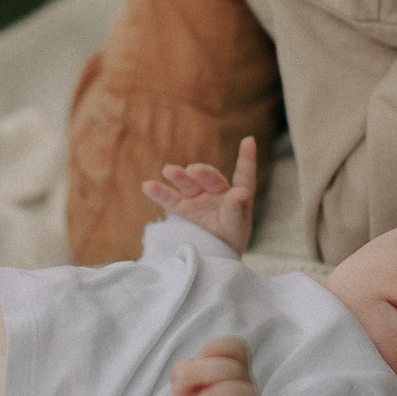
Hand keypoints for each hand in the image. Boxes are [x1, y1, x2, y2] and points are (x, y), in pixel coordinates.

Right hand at [141, 135, 257, 252]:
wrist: (211, 254)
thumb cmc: (230, 237)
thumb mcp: (236, 227)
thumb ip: (236, 210)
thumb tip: (240, 192)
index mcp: (236, 195)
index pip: (243, 176)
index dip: (246, 159)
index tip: (249, 142)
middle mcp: (216, 192)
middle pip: (210, 179)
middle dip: (202, 173)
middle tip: (193, 170)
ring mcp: (197, 199)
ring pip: (188, 184)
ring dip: (178, 176)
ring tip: (168, 170)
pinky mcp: (182, 209)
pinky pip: (170, 199)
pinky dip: (159, 192)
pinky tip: (147, 186)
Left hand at [171, 336, 259, 395]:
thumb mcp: (183, 383)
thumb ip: (184, 370)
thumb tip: (186, 370)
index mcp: (234, 371)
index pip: (236, 348)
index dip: (215, 349)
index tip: (195, 363)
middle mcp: (244, 390)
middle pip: (235, 369)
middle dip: (202, 371)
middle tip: (182, 385)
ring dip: (216, 394)